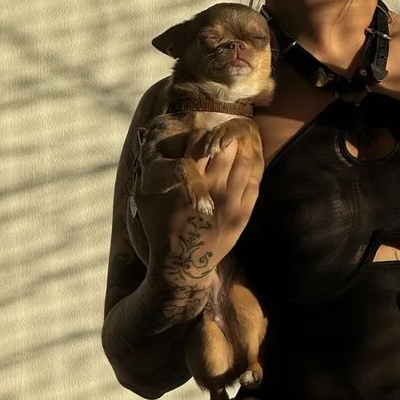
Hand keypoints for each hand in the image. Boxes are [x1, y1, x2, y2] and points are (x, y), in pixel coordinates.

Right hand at [133, 132, 260, 292]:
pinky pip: (255, 182)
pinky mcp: (244, 214)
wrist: (183, 264)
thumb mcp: (145, 198)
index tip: (200, 138)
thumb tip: (145, 136)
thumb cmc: (160, 228)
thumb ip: (146, 168)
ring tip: (233, 149)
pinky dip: (251, 170)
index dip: (200, 135)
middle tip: (221, 138)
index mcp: (187, 182)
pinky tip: (242, 167)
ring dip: (239, 151)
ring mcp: (231, 202)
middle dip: (223, 139)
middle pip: (226, 148)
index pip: (200, 142)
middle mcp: (212, 189)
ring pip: (243, 162)